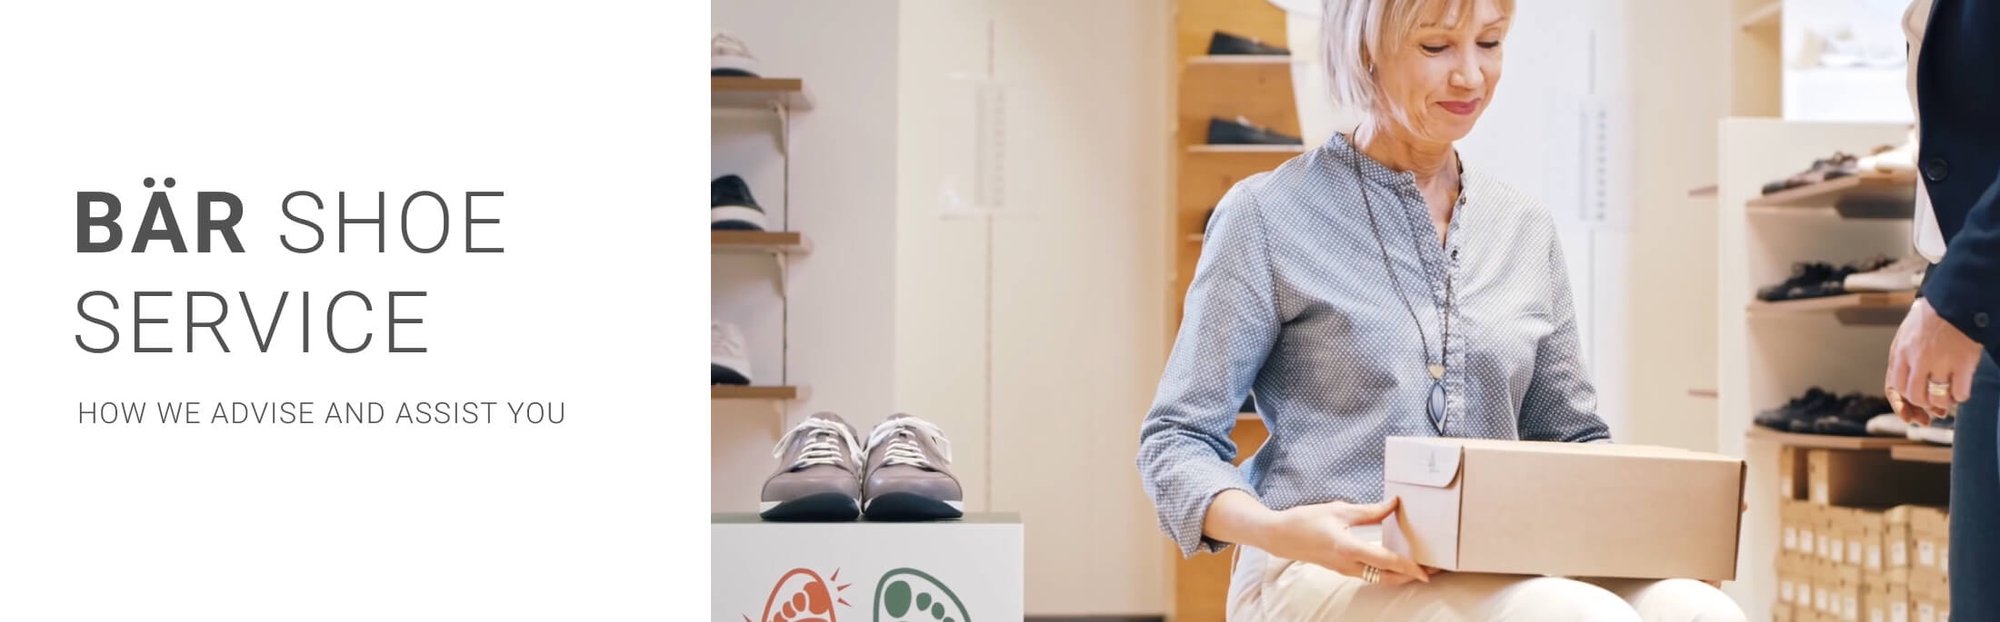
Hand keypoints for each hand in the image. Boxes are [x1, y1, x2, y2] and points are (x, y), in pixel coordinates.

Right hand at [1254, 498, 1431, 585]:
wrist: (1281, 536)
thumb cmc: (1306, 520)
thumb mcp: (1339, 510)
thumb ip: (1370, 511)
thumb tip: (1394, 504)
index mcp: (1348, 548)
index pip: (1386, 561)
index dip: (1409, 567)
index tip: (1426, 571)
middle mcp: (1349, 564)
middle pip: (1387, 577)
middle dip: (1412, 576)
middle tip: (1434, 570)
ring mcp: (1346, 570)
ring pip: (1380, 579)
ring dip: (1401, 575)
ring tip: (1420, 566)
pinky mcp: (1344, 569)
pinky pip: (1371, 574)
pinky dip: (1387, 571)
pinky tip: (1397, 561)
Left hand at [1888, 299, 1981, 422]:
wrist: (1955, 300)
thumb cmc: (1931, 318)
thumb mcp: (1906, 334)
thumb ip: (1903, 357)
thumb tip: (1904, 382)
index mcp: (1901, 352)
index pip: (1895, 386)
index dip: (1903, 400)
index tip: (1913, 408)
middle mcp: (1917, 359)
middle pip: (1914, 395)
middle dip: (1923, 403)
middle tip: (1933, 403)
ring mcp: (1940, 361)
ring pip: (1936, 398)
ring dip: (1942, 403)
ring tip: (1947, 397)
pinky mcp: (1963, 362)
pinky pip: (1959, 393)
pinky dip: (1960, 397)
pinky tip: (1961, 391)